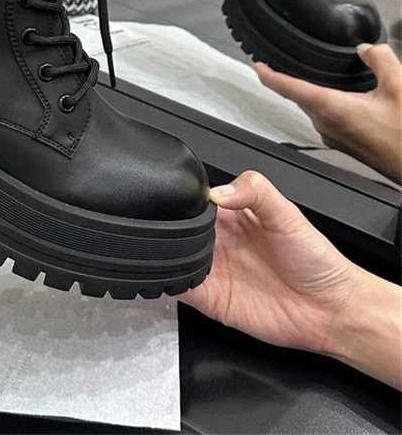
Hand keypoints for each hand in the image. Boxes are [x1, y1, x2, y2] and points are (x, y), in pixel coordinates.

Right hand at [181, 171, 400, 387]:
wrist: (332, 309)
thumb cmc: (316, 261)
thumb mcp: (288, 214)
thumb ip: (255, 191)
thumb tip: (219, 191)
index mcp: (232, 216)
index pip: (197, 202)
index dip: (184, 198)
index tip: (177, 196)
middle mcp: (219, 242)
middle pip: (181, 229)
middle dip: (172, 226)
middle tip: (173, 224)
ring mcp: (213, 271)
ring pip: (175, 256)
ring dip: (168, 252)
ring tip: (173, 247)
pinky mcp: (211, 299)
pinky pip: (182, 288)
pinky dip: (172, 281)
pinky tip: (177, 272)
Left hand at [256, 43, 401, 181]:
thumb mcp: (400, 87)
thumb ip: (380, 60)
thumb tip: (366, 49)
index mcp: (333, 109)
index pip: (289, 89)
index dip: (269, 75)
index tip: (258, 66)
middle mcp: (327, 125)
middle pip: (300, 96)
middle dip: (294, 79)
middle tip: (288, 62)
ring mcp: (334, 137)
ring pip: (314, 107)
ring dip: (314, 91)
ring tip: (320, 75)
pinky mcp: (344, 144)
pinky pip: (328, 117)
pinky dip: (329, 103)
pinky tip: (346, 97)